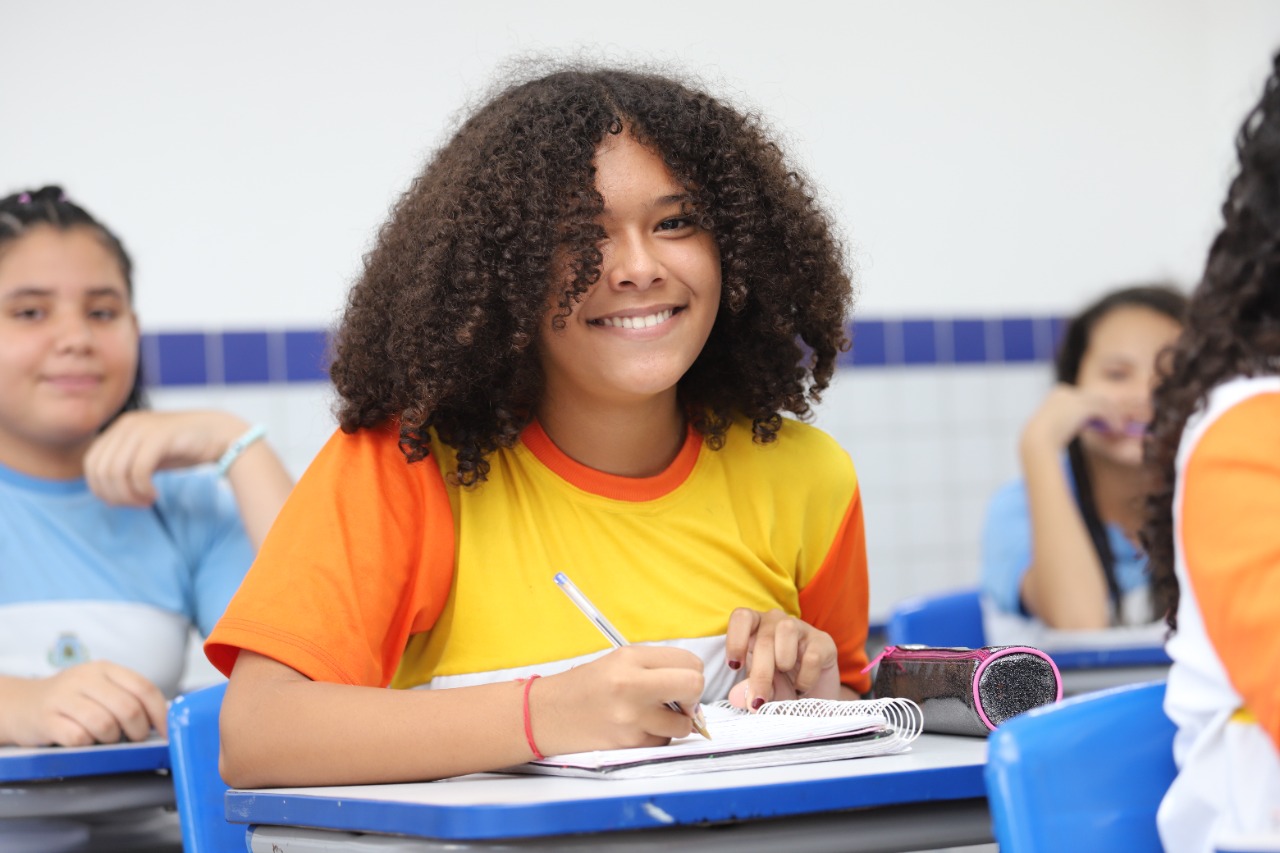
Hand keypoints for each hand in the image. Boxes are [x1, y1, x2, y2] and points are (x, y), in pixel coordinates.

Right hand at [3, 662, 167, 746]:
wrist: (21, 704)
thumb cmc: (72, 701)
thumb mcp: (100, 689)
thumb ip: (128, 697)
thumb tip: (164, 721)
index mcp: (106, 669)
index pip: (144, 688)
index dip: (160, 714)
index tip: (168, 733)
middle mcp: (86, 678)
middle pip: (128, 708)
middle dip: (138, 731)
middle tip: (133, 739)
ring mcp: (64, 697)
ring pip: (105, 725)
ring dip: (111, 740)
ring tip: (105, 739)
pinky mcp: (46, 719)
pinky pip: (78, 738)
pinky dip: (87, 745)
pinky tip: (82, 740)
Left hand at [84, 410, 249, 505]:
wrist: (221, 434)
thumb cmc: (186, 448)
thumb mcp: (148, 456)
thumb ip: (125, 466)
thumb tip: (102, 493)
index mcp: (119, 428)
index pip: (91, 464)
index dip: (100, 489)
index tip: (124, 501)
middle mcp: (126, 425)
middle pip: (100, 470)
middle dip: (114, 495)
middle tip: (137, 504)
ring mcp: (142, 429)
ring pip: (116, 472)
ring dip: (128, 495)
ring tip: (146, 501)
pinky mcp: (159, 437)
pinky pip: (138, 471)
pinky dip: (142, 489)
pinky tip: (154, 495)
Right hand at [533, 646, 703, 754]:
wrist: (547, 714)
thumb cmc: (585, 686)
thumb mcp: (618, 661)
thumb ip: (657, 667)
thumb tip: (694, 687)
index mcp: (630, 658)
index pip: (688, 661)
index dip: (691, 671)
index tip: (681, 679)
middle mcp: (631, 685)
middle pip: (693, 686)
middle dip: (693, 696)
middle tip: (680, 700)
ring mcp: (631, 718)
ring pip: (684, 724)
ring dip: (675, 723)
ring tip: (650, 716)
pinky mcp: (628, 744)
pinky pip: (663, 742)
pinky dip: (656, 737)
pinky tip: (635, 729)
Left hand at [724, 608, 839, 710]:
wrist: (814, 695)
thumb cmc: (781, 683)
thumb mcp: (761, 687)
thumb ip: (748, 689)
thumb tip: (736, 697)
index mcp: (755, 627)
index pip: (741, 617)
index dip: (735, 639)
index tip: (735, 666)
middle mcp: (776, 622)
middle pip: (764, 638)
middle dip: (760, 673)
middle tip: (758, 701)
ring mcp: (801, 628)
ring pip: (787, 630)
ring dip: (783, 660)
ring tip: (785, 676)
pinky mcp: (823, 642)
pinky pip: (812, 656)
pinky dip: (805, 678)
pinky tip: (802, 687)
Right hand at [1020, 384, 1139, 452]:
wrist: (1037, 440)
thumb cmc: (1041, 440)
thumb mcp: (1053, 427)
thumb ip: (1067, 422)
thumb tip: (1078, 426)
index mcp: (1056, 394)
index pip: (1082, 398)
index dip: (1093, 409)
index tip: (1100, 421)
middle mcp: (1065, 391)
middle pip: (1093, 397)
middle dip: (1105, 410)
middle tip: (1113, 423)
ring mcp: (1074, 396)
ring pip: (1100, 402)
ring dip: (1112, 415)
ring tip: (1118, 428)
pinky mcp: (1082, 405)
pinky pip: (1103, 410)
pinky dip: (1112, 420)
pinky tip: (1116, 430)